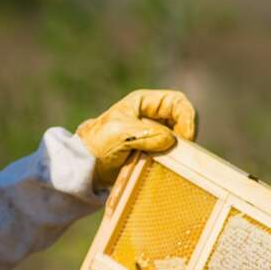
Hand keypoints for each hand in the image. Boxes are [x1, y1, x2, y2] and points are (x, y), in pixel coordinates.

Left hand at [77, 89, 196, 186]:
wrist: (84, 167)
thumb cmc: (97, 144)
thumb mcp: (120, 134)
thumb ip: (146, 133)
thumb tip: (171, 140)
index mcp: (143, 103)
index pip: (176, 102)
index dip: (186, 117)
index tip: (185, 138)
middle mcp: (151, 116)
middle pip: (181, 120)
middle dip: (185, 135)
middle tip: (181, 153)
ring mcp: (152, 135)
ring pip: (177, 138)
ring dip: (179, 149)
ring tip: (172, 161)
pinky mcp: (151, 153)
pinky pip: (169, 154)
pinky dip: (172, 160)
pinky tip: (167, 167)